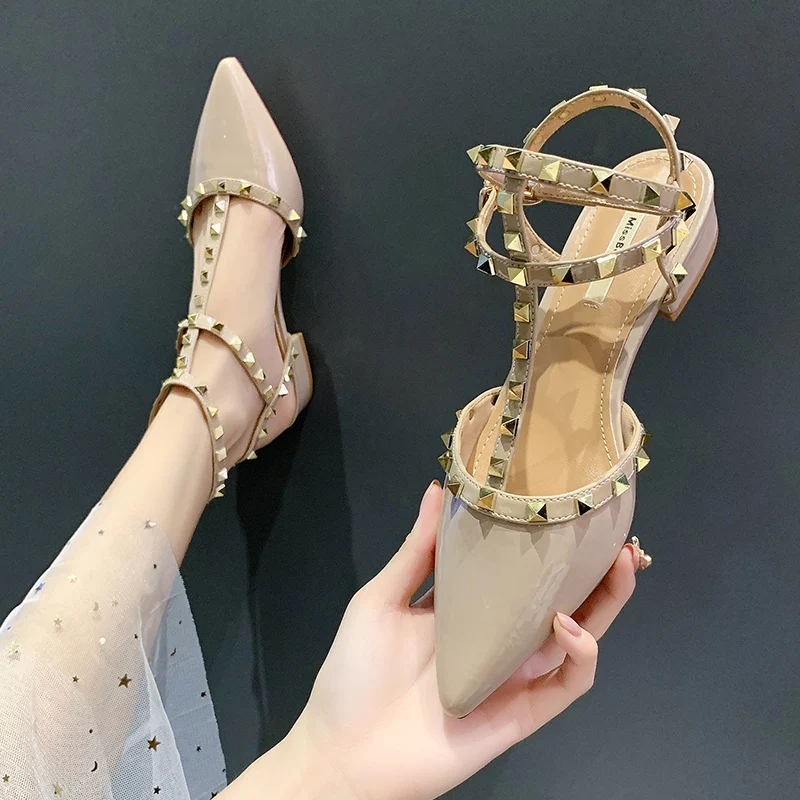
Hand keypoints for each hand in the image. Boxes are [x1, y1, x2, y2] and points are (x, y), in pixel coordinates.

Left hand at [228, 482, 638, 799]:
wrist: (344, 752)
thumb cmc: (355, 673)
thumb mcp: (380, 599)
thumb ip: (415, 550)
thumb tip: (437, 489)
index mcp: (467, 608)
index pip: (518, 570)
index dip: (546, 542)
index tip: (567, 506)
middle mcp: (499, 637)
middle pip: (561, 599)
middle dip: (595, 569)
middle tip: (617, 535)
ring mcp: (514, 674)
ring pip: (577, 637)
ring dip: (605, 602)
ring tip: (621, 564)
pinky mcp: (523, 712)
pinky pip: (567, 684)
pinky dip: (580, 654)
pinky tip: (568, 625)